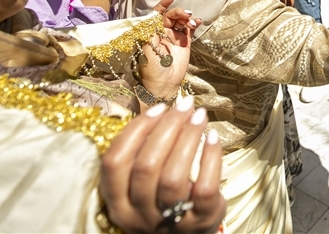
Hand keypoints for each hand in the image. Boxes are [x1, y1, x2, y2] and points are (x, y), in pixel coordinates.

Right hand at [99, 100, 224, 233]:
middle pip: (146, 166)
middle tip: (184, 105)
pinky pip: (204, 187)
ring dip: (187, 138)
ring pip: (173, 176)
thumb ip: (141, 156)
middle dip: (167, 128)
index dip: (135, 131)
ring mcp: (170, 222)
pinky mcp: (200, 221)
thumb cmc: (162, 202)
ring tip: (198, 116)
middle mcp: (139, 216)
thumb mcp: (140, 188)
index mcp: (118, 204)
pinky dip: (210, 158)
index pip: (115, 162)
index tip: (158, 108)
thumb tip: (159, 110)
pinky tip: (213, 138)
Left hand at [138, 0, 202, 101]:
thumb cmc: (151, 68)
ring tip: (191, 22)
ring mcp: (174, 37)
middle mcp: (163, 32)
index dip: (163, 4)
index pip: (157, 14)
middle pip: (171, 15)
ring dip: (187, 18)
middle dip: (179, 12)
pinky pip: (189, 30)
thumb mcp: (147, 49)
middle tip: (186, 15)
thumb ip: (150, 32)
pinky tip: (197, 22)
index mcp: (151, 32)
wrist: (163, 84)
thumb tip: (153, 16)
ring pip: (181, 21)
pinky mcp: (185, 43)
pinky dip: (194, 24)